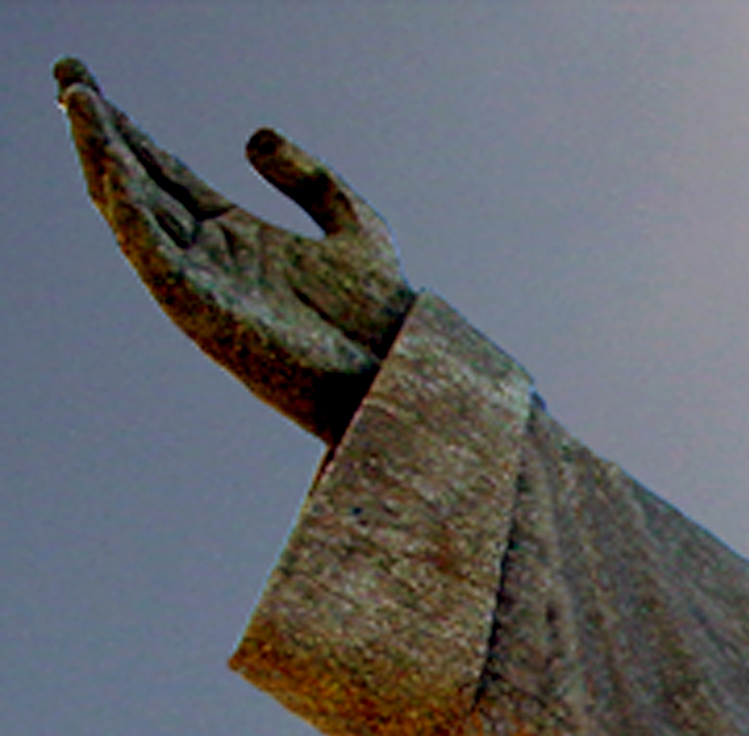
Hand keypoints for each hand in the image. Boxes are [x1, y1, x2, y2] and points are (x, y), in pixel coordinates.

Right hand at [57, 59, 412, 440]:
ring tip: (80, 106)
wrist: (406, 372)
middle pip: (138, 185)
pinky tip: (116, 175)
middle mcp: (210, 257)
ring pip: (135, 215)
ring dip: (104, 161)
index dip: (128, 130)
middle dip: (100, 133)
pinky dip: (134, 219)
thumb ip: (309, 178)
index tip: (90, 84)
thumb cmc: (382, 313)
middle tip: (67, 75)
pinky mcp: (207, 315)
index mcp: (235, 235)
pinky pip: (157, 262)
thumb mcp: (353, 224)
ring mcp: (204, 285)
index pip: (165, 173)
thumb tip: (253, 136)